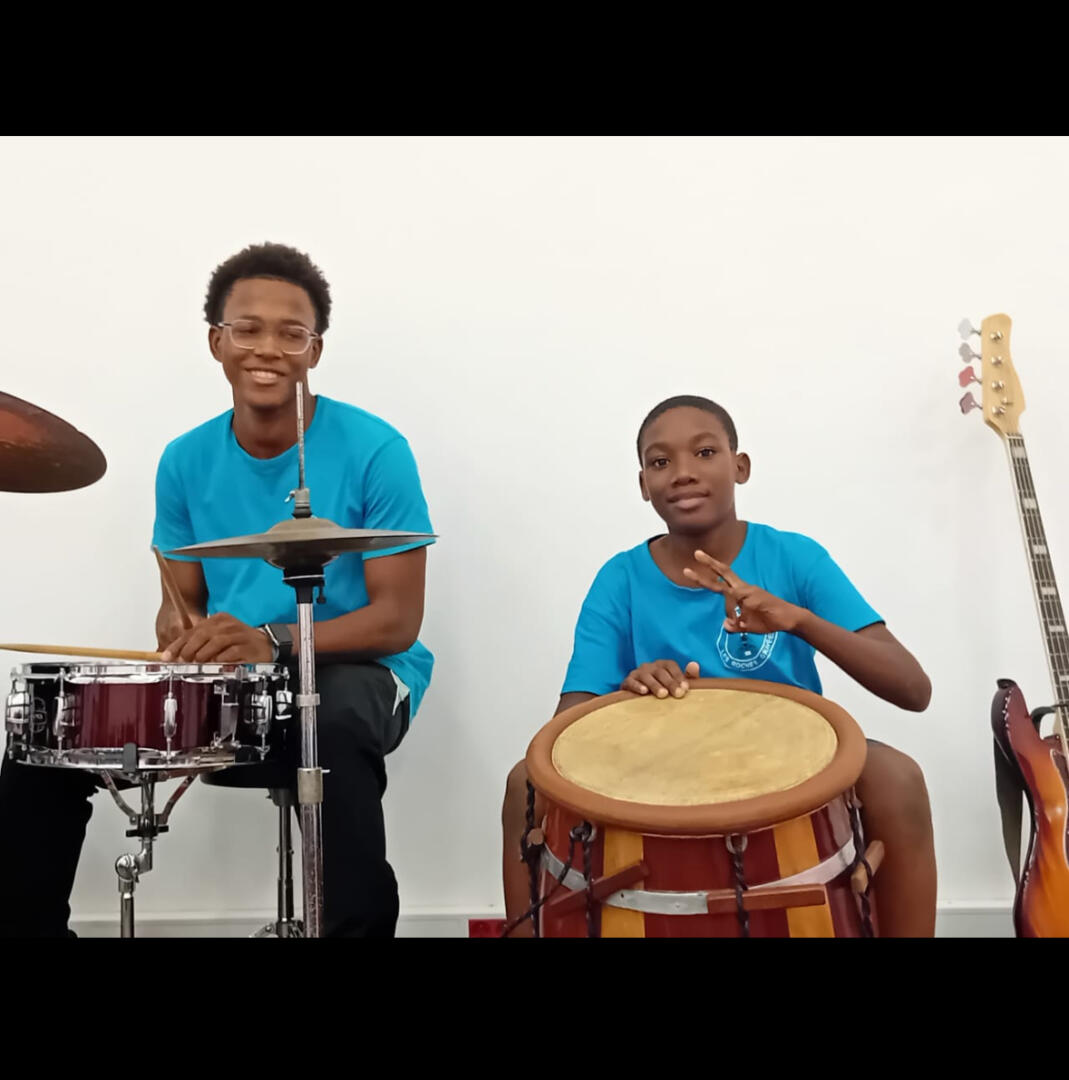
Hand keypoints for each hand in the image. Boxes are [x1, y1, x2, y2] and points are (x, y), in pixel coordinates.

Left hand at [160, 613, 273, 663]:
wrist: (265, 645)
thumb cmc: (238, 643)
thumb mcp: (217, 639)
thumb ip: (198, 645)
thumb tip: (176, 656)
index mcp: (219, 619)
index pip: (193, 630)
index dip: (178, 644)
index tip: (168, 656)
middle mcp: (228, 624)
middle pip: (203, 634)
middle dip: (190, 649)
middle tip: (183, 661)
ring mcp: (239, 634)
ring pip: (216, 642)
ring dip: (204, 654)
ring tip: (199, 663)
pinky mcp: (248, 647)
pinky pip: (231, 652)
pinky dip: (220, 659)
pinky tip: (215, 664)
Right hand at [621, 660, 699, 698]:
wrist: (637, 699)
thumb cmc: (662, 690)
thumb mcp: (676, 684)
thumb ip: (688, 676)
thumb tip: (695, 665)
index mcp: (662, 665)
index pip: (671, 666)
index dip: (679, 676)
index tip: (685, 688)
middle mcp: (650, 666)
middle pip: (660, 672)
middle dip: (670, 683)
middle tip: (678, 694)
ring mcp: (638, 673)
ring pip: (646, 676)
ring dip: (655, 685)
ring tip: (663, 694)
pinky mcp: (627, 682)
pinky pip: (631, 682)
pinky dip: (637, 686)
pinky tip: (644, 692)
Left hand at [683, 551, 804, 633]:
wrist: (789, 620)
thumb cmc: (768, 620)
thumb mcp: (748, 626)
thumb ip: (735, 625)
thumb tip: (725, 624)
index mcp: (741, 592)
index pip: (721, 579)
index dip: (707, 576)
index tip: (691, 570)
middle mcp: (744, 588)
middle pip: (724, 572)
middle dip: (709, 563)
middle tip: (696, 553)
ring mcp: (751, 592)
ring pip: (731, 596)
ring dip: (731, 611)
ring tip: (743, 622)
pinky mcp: (757, 598)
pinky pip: (742, 610)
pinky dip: (742, 619)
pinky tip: (749, 623)